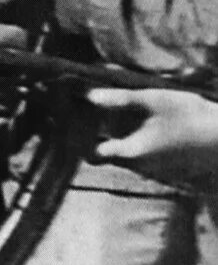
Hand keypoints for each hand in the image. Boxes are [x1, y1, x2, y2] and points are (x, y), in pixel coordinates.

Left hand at [85, 86, 217, 186]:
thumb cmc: (189, 117)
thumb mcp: (151, 101)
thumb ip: (118, 99)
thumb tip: (88, 96)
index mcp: (131, 153)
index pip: (91, 154)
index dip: (79, 138)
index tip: (75, 120)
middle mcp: (139, 166)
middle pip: (106, 153)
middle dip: (97, 134)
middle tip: (94, 110)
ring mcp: (153, 168)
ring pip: (124, 153)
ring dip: (118, 135)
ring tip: (119, 111)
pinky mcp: (165, 165)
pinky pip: (141, 154)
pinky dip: (136, 140)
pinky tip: (143, 122)